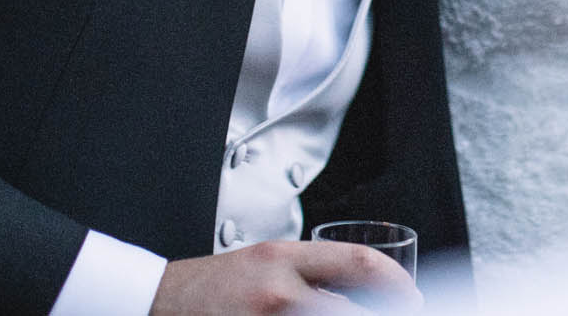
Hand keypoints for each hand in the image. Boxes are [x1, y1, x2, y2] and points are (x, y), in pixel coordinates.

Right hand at [151, 241, 419, 314]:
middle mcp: (277, 290)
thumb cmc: (211, 285)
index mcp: (282, 257)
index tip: (412, 297)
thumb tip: (359, 291)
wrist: (155, 300)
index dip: (395, 283)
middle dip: (382, 315)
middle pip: (351, 310)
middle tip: (403, 315)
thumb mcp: (264, 262)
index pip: (357, 262)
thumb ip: (309, 273)